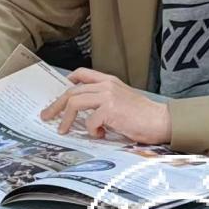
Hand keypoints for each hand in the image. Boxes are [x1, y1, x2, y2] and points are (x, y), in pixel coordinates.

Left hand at [39, 69, 170, 144]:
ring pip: (74, 102)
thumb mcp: (123, 100)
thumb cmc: (144, 115)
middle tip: (47, 115)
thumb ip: (106, 99)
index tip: (60, 91)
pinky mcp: (110, 109)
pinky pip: (89, 120)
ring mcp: (108, 96)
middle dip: (56, 104)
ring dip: (65, 118)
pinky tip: (100, 135)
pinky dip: (91, 130)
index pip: (83, 74)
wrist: (161, 120)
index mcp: (110, 81)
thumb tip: (88, 111)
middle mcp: (107, 85)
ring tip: (63, 130)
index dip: (68, 81)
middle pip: (72, 91)